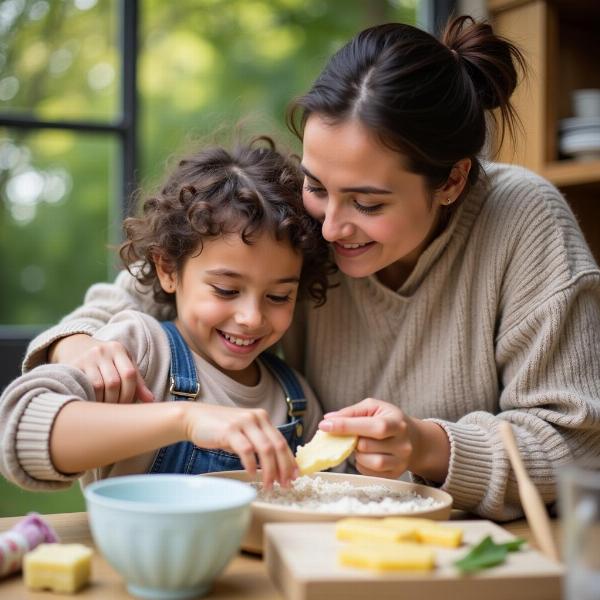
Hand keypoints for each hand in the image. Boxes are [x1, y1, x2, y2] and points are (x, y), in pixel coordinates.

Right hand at [49, 334, 153, 403]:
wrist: (75, 346)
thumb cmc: (106, 360)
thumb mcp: (123, 363)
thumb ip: (137, 382)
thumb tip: (151, 401)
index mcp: (118, 349)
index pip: (129, 374)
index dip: (130, 394)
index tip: (128, 406)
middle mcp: (101, 351)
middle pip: (113, 382)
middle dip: (116, 400)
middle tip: (116, 411)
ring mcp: (85, 358)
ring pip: (98, 386)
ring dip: (103, 402)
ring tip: (105, 409)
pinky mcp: (71, 367)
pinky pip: (83, 387)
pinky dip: (90, 398)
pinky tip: (92, 405)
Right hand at [184, 404, 298, 488]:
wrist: (194, 418)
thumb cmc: (220, 429)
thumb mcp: (244, 432)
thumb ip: (258, 443)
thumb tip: (276, 465)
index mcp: (263, 418)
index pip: (282, 441)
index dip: (290, 460)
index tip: (295, 476)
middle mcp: (256, 417)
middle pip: (277, 446)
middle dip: (283, 468)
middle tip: (285, 484)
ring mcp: (244, 422)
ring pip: (265, 449)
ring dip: (269, 470)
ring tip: (269, 484)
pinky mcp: (230, 430)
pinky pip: (246, 449)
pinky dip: (251, 464)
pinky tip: (252, 473)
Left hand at [318, 398, 449, 481]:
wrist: (416, 440)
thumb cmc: (390, 419)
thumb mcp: (374, 407)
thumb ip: (351, 412)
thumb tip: (329, 419)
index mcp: (397, 423)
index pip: (371, 426)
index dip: (345, 426)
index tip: (324, 425)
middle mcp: (402, 444)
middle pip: (365, 445)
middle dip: (351, 439)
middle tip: (352, 434)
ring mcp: (400, 462)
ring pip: (366, 461)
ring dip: (356, 453)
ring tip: (360, 444)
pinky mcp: (394, 475)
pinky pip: (368, 473)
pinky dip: (361, 464)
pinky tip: (366, 455)